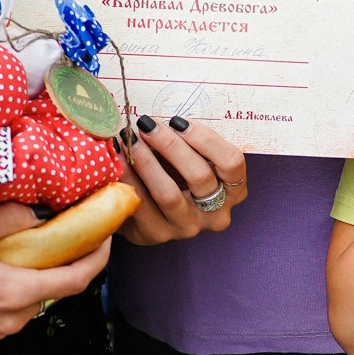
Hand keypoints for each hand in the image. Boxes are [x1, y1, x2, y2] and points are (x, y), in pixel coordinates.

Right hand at [0, 202, 109, 339]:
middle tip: (73, 228)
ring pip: (32, 295)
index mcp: (15, 295)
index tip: (107, 234)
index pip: (76, 280)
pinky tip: (4, 258)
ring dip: (41, 269)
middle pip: (56, 288)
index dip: (98, 256)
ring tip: (38, 238)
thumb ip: (8, 219)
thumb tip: (34, 211)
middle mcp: (11, 318)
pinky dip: (19, 280)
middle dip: (70, 259)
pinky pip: (11, 302)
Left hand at [118, 116, 248, 243]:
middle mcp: (215, 214)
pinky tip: (119, 159)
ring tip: (130, 140)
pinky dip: (128, 177)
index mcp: (234, 191)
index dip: (206, 139)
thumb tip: (161, 119)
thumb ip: (187, 141)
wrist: (147, 211)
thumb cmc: (175, 173)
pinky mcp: (157, 234)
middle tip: (147, 125)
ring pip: (169, 193)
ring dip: (146, 161)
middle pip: (200, 175)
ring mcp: (187, 227)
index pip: (232, 163)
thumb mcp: (191, 157)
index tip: (178, 122)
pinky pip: (141, 203)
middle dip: (171, 145)